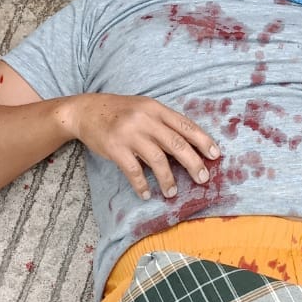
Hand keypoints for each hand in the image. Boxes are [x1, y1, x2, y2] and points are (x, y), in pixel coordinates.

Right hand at [68, 93, 220, 200]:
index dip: (203, 140)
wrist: (85, 111)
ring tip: (172, 192)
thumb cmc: (119, 112)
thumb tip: (188, 147)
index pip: (185, 125)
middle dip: (193, 163)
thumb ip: (163, 123)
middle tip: (202, 178)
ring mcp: (130, 133)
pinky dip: (142, 185)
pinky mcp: (115, 148)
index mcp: (155, 108)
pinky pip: (134, 171)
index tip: (215, 155)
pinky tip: (146, 194)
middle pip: (176, 144)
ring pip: (158, 160)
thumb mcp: (143, 109)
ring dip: (168, 179)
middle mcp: (145, 119)